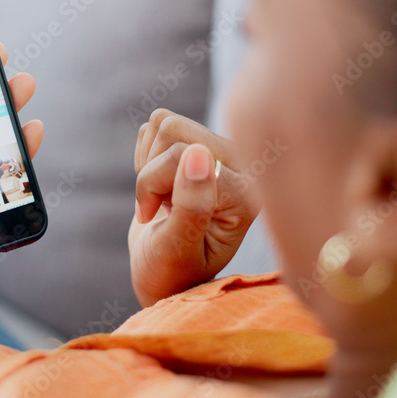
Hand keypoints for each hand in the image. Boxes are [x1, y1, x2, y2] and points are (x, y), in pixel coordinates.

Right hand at [130, 109, 259, 306]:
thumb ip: (190, 206)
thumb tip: (198, 154)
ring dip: (150, 166)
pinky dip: (149, 157)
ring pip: (164, 124)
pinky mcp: (205, 144)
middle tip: (160, 209)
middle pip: (173, 130)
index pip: (180, 154)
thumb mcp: (177, 249)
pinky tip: (164, 188)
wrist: (165, 273)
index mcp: (247, 193)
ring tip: (163, 201)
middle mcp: (244, 167)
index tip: (155, 221)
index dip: (152, 185)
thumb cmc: (171, 272)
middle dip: (151, 172)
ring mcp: (225, 153)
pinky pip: (159, 125)